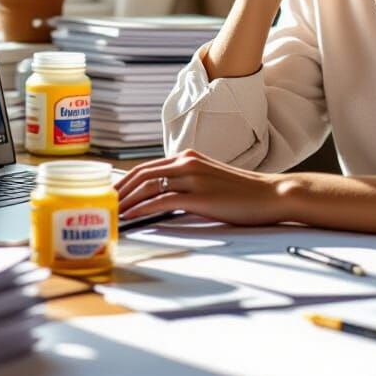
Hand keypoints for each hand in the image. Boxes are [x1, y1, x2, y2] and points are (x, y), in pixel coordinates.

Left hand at [115, 150, 286, 225]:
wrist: (271, 195)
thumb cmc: (242, 193)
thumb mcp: (210, 180)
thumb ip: (187, 183)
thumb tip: (163, 197)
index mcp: (188, 157)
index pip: (147, 167)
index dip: (125, 181)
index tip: (112, 194)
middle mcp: (187, 162)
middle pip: (141, 173)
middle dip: (119, 190)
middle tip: (103, 204)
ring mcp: (193, 178)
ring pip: (148, 185)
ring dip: (126, 200)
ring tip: (111, 213)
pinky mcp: (199, 196)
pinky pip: (161, 200)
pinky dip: (142, 209)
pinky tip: (131, 218)